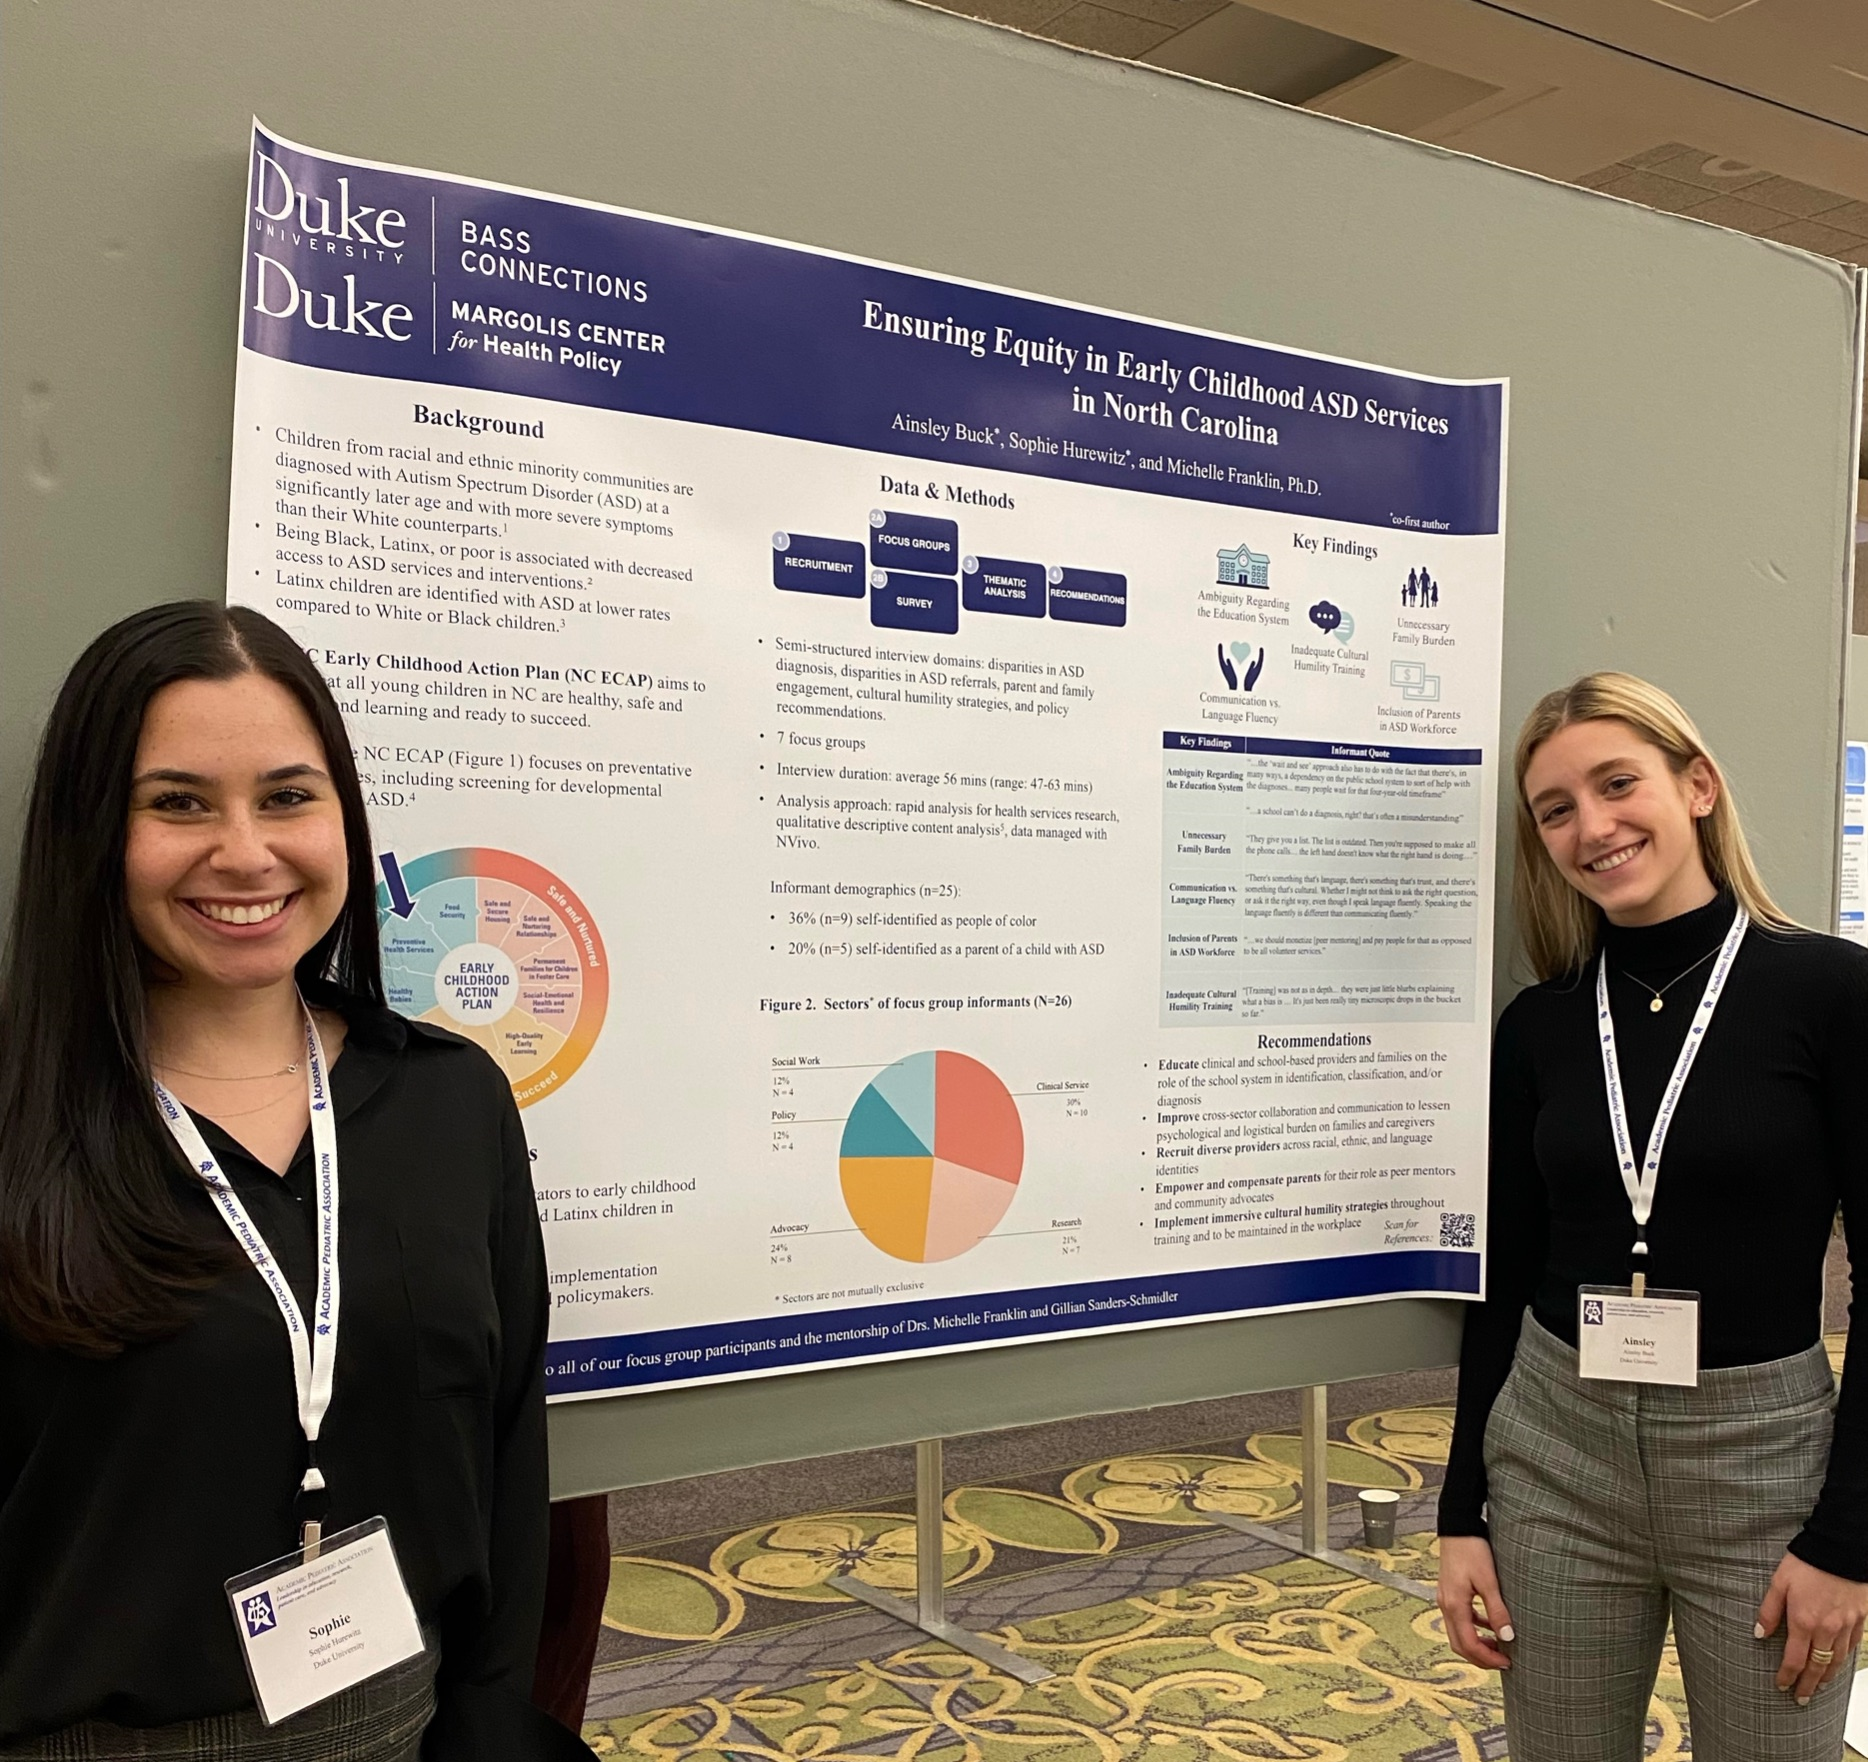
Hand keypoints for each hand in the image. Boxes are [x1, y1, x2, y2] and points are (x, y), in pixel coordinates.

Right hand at [1437, 1535, 1513, 1669]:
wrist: (1458, 1526)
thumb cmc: (1472, 1549)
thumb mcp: (1488, 1581)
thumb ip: (1497, 1610)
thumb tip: (1507, 1637)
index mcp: (1454, 1605)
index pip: (1468, 1644)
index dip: (1487, 1658)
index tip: (1507, 1663)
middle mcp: (1446, 1605)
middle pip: (1459, 1644)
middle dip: (1481, 1657)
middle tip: (1503, 1661)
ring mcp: (1446, 1598)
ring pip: (1458, 1633)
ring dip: (1477, 1644)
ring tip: (1498, 1646)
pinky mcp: (1449, 1592)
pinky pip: (1460, 1620)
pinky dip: (1474, 1629)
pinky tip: (1489, 1625)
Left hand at [1755, 1552, 1867, 1703]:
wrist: (1840, 1548)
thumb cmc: (1807, 1562)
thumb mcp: (1778, 1582)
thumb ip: (1769, 1611)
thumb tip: (1759, 1633)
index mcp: (1804, 1621)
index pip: (1794, 1659)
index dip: (1787, 1676)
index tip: (1781, 1686)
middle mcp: (1827, 1629)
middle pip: (1818, 1667)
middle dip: (1808, 1686)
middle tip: (1801, 1698)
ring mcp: (1846, 1626)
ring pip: (1837, 1661)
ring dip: (1827, 1677)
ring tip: (1819, 1686)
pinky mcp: (1859, 1620)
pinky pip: (1852, 1647)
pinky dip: (1844, 1660)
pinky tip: (1838, 1663)